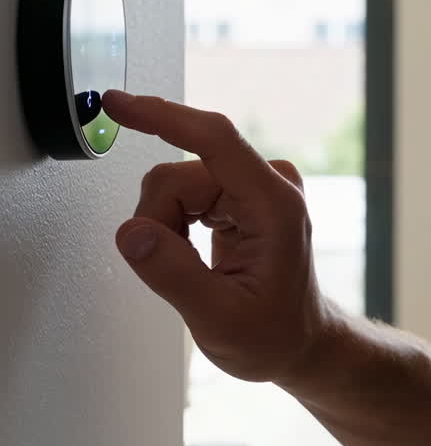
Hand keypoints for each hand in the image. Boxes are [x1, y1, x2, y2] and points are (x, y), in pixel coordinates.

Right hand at [102, 89, 328, 386]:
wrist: (298, 342)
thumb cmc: (273, 335)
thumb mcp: (219, 320)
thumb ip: (172, 274)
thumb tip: (132, 234)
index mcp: (274, 204)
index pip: (212, 139)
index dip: (162, 116)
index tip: (119, 104)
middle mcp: (269, 183)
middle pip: (177, 173)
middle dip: (160, 222)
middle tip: (176, 269)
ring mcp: (255, 184)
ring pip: (173, 183)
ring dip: (166, 226)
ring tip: (192, 267)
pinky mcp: (240, 191)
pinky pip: (182, 192)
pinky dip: (174, 225)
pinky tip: (195, 252)